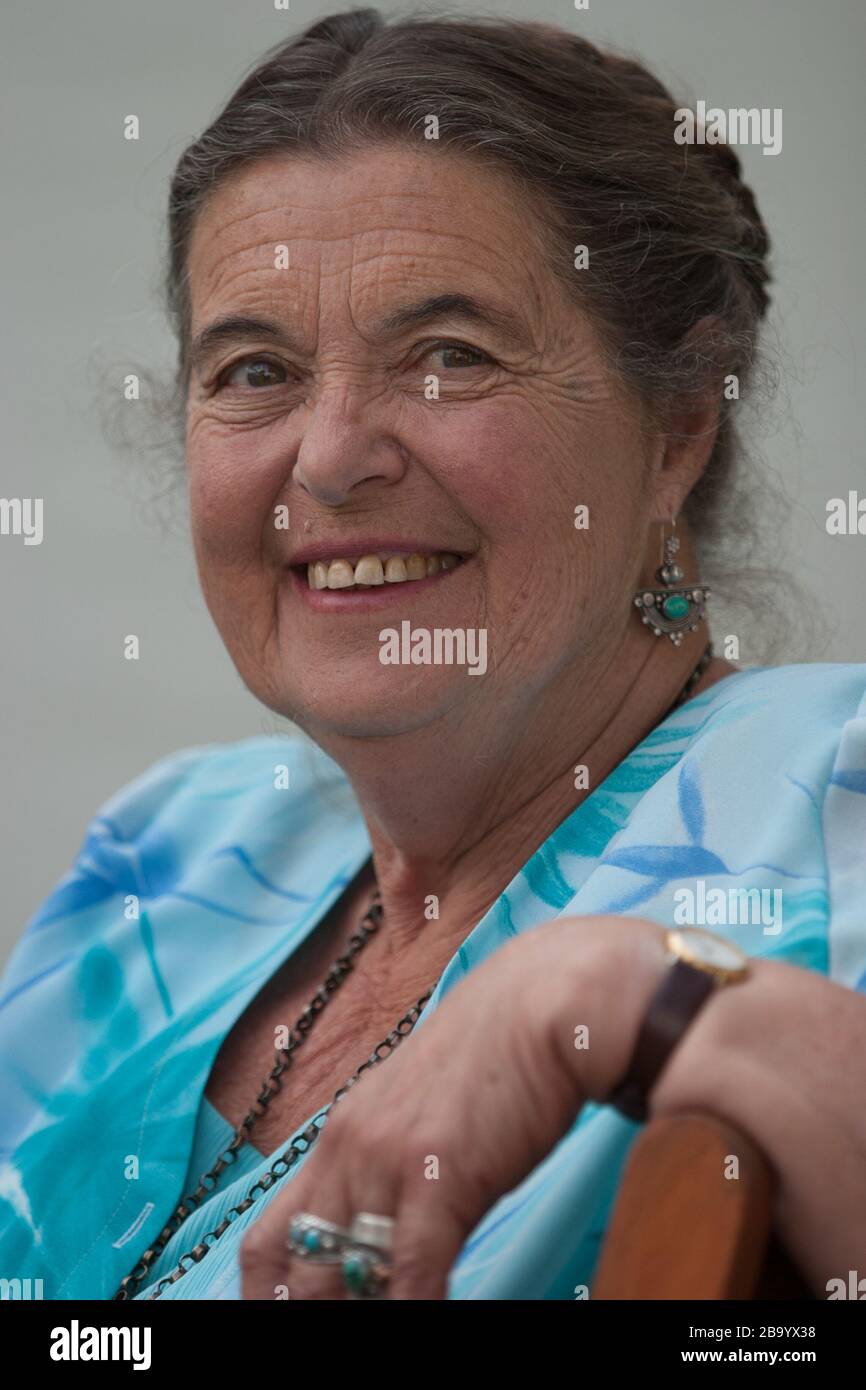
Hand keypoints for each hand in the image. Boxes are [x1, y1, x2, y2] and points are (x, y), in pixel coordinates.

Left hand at [239, 913, 666, 1299]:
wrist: (544, 1001)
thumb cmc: (495, 1055)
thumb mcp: (418, 1107)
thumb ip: (390, 1163)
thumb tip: (383, 1232)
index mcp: (338, 1135)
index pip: (266, 1243)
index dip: (268, 1298)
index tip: (291, 1318)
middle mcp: (347, 1149)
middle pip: (298, 1273)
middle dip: (317, 1313)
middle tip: (345, 1330)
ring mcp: (387, 1161)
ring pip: (343, 1283)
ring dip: (364, 1315)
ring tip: (384, 1333)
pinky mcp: (437, 1175)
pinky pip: (408, 1276)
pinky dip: (413, 1312)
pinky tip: (429, 1320)